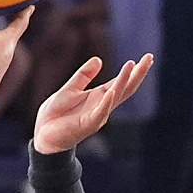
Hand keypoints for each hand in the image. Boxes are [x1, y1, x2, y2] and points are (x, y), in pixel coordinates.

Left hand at [32, 52, 152, 153]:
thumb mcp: (70, 89)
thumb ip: (84, 75)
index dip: (134, 71)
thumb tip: (98, 59)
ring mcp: (97, 116)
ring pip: (115, 97)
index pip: (122, 82)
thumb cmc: (56, 115)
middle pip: (125, 88)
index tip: (147, 57)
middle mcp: (102, 106)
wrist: (43, 135)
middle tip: (149, 58)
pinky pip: (99, 113)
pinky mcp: (87, 125)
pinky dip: (106, 102)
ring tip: (132, 65)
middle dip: (138, 74)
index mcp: (99, 97)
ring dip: (124, 81)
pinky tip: (112, 90)